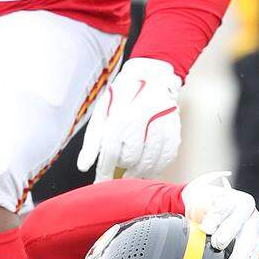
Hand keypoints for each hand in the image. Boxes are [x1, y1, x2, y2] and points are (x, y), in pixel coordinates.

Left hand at [76, 57, 181, 181]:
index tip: (100, 183)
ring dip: (139, 173)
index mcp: (120, 114)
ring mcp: (161, 123)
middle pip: (131, 158)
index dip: (105, 171)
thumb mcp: (102, 113)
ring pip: (150, 161)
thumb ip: (93, 141)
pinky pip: (167, 157)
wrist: (151, 75)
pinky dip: (156, 168)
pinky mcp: (175, 130)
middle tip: (118, 168)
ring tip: (132, 176)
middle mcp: (142, 118)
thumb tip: (83, 166)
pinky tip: (148, 170)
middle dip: (122, 167)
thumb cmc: (122, 97)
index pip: (111, 151)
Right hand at [181, 171, 258, 258]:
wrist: (205, 204)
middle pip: (250, 234)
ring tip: (217, 243)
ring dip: (228, 232)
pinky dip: (214, 217)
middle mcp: (252, 218)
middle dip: (242, 251)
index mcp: (257, 232)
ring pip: (237, 219)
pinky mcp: (224, 196)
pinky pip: (221, 206)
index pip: (256, 248)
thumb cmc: (221, 229)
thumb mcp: (235, 248)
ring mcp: (239, 205)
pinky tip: (206, 227)